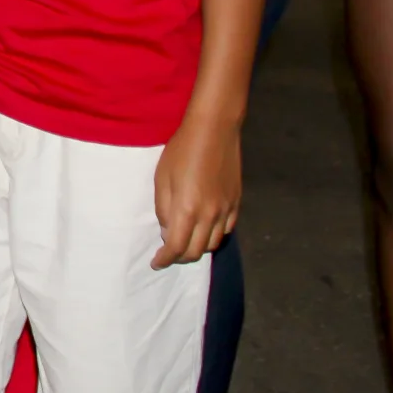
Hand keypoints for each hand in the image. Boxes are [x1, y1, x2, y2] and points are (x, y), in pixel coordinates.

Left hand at [151, 112, 240, 268]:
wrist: (214, 130)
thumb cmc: (182, 151)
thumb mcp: (162, 178)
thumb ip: (163, 209)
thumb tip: (167, 230)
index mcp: (187, 210)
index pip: (175, 248)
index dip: (164, 260)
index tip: (156, 263)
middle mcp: (210, 216)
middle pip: (195, 252)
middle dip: (179, 258)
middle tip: (167, 254)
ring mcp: (226, 210)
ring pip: (213, 244)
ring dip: (197, 248)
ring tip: (185, 242)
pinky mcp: (237, 203)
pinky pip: (226, 230)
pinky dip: (213, 236)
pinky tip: (204, 229)